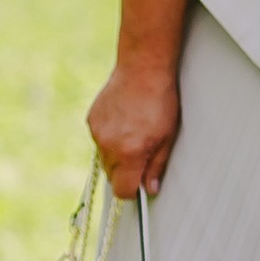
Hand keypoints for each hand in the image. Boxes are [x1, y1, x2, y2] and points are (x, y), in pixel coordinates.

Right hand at [88, 59, 180, 197]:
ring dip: (117, 155)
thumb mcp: (167, 136)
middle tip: (142, 155)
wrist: (142, 69)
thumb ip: (156, 166)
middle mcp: (109, 146)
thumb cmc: (160, 101)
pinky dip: (109, 138)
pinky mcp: (91, 120)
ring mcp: (97, 133)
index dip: (132, 191)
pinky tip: (124, 121)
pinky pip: (99, 140)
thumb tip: (151, 189)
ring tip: (134, 133)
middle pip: (112, 176)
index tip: (140, 185)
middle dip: (125, 173)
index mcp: (130, 153)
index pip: (122, 190)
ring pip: (104, 158)